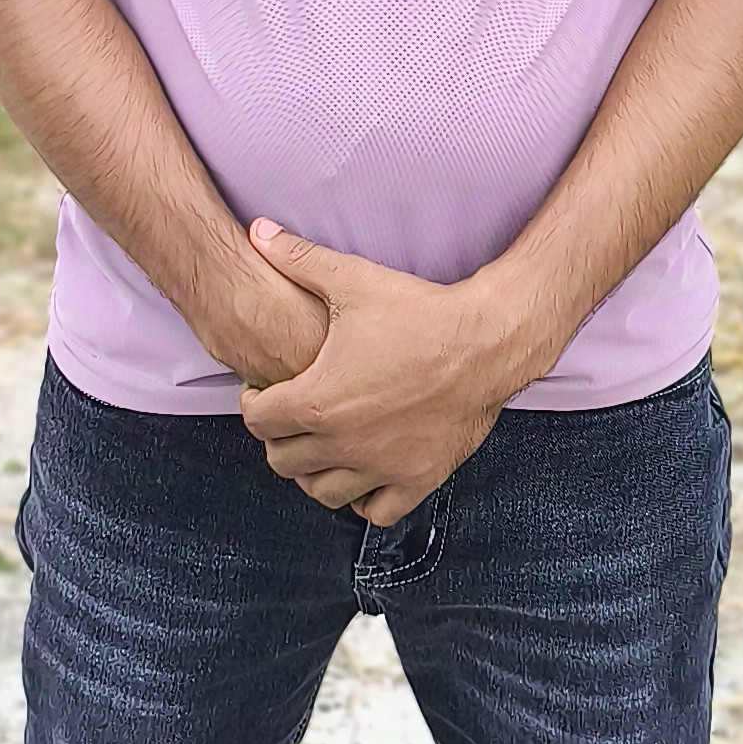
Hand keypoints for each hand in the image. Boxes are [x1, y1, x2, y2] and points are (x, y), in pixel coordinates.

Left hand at [233, 220, 534, 524]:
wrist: (487, 340)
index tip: (267, 390)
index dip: (255, 402)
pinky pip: (375, 512)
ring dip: (315, 472)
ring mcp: (380, 467)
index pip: (257, 422)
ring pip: (323, 493)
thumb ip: (298, 258)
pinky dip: (363, 498)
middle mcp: (342, 444)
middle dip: (280, 438)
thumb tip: (257, 231)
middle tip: (293, 415)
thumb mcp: (353, 280)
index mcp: (316, 401)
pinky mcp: (417, 479)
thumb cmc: (419, 311)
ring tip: (324, 445)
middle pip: (283, 461)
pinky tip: (366, 470)